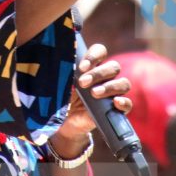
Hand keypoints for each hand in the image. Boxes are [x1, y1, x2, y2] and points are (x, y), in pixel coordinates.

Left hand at [50, 43, 131, 157]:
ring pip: (123, 82)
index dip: (94, 56)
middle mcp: (105, 78)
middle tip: (82, 82)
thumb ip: (59, 71)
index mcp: (92, 67)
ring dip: (110, 86)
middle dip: (98, 73)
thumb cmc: (60, 98)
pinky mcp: (115, 110)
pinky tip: (114, 103)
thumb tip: (48, 58)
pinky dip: (124, 102)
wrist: (63, 123)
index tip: (82, 67)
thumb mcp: (59, 84)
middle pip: (113, 67)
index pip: (100, 51)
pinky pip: (127, 104)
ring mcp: (112, 94)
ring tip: (94, 93)